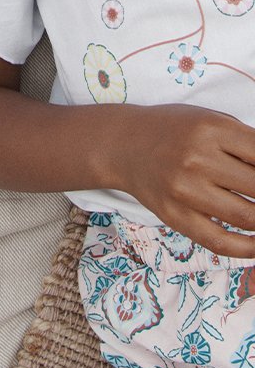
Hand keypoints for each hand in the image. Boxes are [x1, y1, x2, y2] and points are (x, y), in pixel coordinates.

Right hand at [114, 104, 254, 256]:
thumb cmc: (174, 129)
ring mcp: (184, 190)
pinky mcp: (174, 216)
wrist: (124, 145)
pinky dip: (247, 248)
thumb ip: (245, 142)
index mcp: (210, 128)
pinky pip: (219, 240)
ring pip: (245, 216)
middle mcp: (197, 158)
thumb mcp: (210, 119)